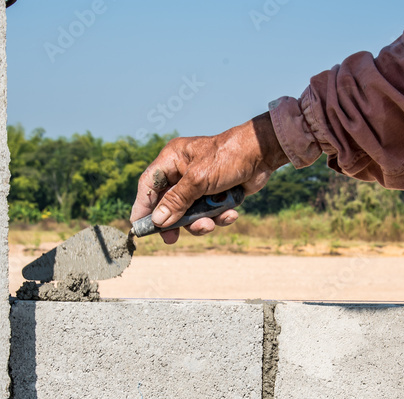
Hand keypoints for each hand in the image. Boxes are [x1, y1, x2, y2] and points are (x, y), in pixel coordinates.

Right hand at [130, 112, 289, 243]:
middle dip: (174, 221)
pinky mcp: (216, 194)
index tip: (139, 227)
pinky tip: (230, 213)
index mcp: (172, 159)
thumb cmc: (228, 157)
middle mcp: (183, 172)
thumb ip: (177, 201)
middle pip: (168, 203)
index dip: (143, 207)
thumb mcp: (198, 180)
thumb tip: (158, 220)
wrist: (263, 154)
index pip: (149, 185)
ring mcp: (200, 184)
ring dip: (200, 222)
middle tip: (172, 239)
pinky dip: (219, 216)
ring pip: (190, 212)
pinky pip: (210, 212)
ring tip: (211, 223)